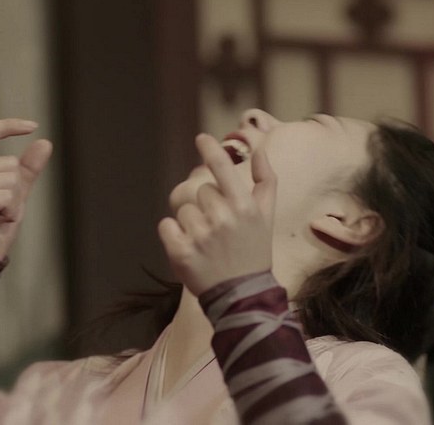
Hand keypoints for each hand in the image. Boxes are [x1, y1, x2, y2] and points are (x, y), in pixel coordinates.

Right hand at [0, 119, 52, 260]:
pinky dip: (10, 210)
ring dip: (14, 201)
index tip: (33, 126)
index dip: (8, 126)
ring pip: (10, 180)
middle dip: (16, 188)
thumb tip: (45, 142)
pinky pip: (6, 196)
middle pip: (9, 164)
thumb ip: (29, 167)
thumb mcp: (17, 189)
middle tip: (3, 206)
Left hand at [158, 134, 276, 295]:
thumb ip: (266, 181)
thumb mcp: (267, 216)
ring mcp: (200, 236)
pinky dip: (173, 234)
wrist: (242, 295)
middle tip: (219, 230)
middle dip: (207, 206)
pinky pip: (166, 225)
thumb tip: (259, 151)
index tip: (201, 137)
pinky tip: (190, 248)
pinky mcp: (180, 252)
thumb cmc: (254, 252)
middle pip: (200, 192)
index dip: (210, 149)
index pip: (222, 168)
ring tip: (207, 243)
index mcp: (244, 206)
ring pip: (183, 209)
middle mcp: (222, 218)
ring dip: (191, 222)